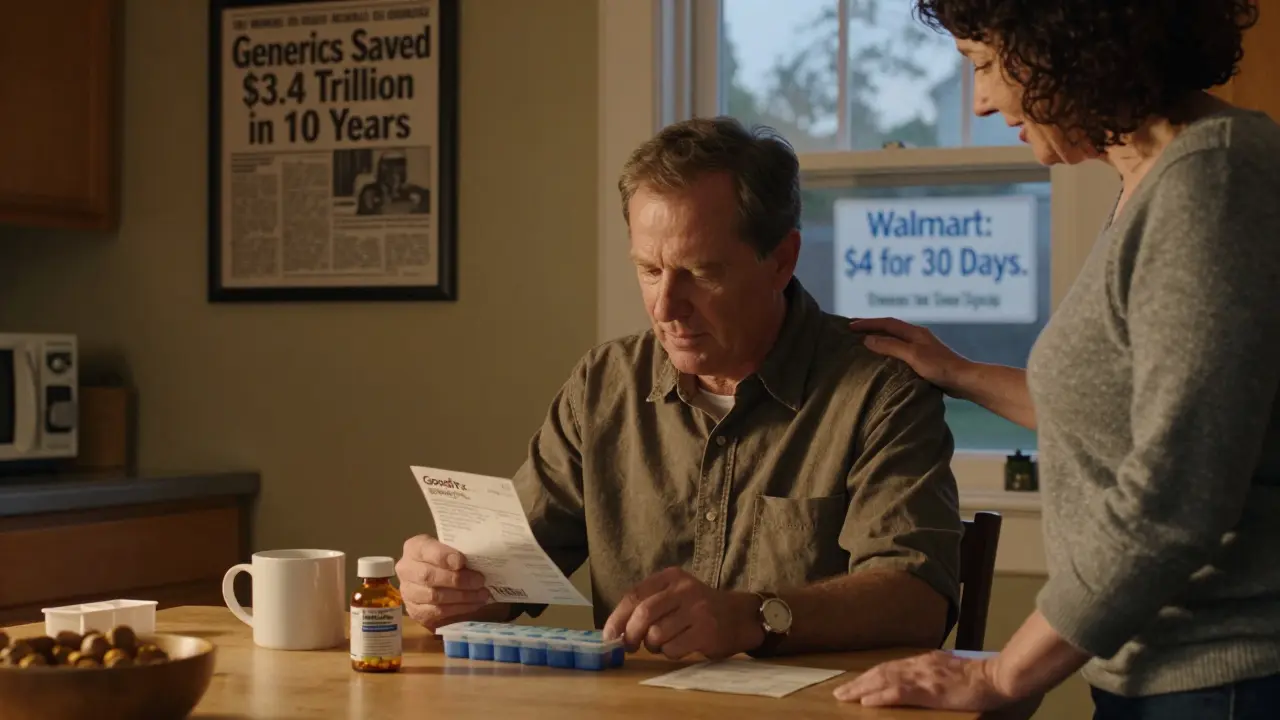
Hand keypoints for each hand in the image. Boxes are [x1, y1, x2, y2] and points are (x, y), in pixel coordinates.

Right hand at [395, 534, 493, 629]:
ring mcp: (408, 592)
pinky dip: (458, 609)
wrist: (435, 578)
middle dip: (457, 580)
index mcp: (414, 548)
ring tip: (481, 594)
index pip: (425, 550)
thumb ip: (458, 550)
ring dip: (462, 597)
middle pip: (428, 576)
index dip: (443, 556)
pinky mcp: (415, 611)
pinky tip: (473, 604)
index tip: (462, 561)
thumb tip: (478, 560)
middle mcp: (406, 569)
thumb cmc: (447, 559)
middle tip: (479, 581)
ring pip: (434, 596)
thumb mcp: (450, 548)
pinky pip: (437, 612)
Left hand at [603, 567, 762, 659]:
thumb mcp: (675, 594)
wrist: (739, 617)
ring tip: (661, 644)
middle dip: (630, 634)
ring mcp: (697, 610)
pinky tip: (679, 647)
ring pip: (657, 634)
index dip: (617, 617)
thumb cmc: (698, 609)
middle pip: (644, 613)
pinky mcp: (706, 631)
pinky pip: (673, 649)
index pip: (635, 595)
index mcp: (671, 577)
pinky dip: (668, 653)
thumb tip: (614, 631)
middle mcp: (684, 589)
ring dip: (652, 646)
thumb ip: (648, 604)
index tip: (609, 635)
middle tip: (629, 646)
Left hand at [832, 650, 1015, 710]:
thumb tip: (917, 677)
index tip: (854, 684)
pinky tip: (868, 701)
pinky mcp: (930, 690)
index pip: (889, 667)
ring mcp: (923, 677)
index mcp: (923, 661)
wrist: (995, 677)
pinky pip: (900, 692)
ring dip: (862, 689)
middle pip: (881, 672)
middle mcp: (919, 665)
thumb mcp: (949, 669)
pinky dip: (881, 696)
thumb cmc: (977, 677)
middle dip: (858, 683)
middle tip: (839, 692)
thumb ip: (932, 671)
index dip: (869, 676)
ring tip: (845, 696)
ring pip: (884, 680)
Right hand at [848, 317, 969, 394]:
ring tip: (863, 343)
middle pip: (890, 328)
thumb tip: (867, 339)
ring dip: (879, 338)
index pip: (886, 323)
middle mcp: (917, 336)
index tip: (849, 326)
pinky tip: (883, 359)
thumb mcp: (913, 355)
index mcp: (914, 332)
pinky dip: (887, 350)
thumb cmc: (940, 367)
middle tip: (852, 330)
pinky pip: (900, 350)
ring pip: (895, 339)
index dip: (867, 323)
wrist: (964, 380)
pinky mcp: (924, 360)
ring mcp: (922, 348)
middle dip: (871, 327)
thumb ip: (891, 346)